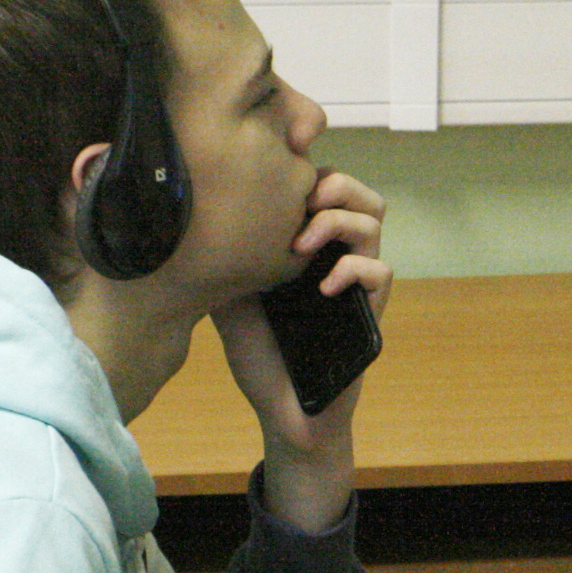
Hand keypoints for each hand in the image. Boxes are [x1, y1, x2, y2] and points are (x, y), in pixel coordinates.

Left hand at [212, 170, 389, 529]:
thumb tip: (190, 218)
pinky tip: (324, 286)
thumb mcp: (228, 294)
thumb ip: (223, 255)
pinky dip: (355, 269)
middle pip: (356, 191)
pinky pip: (381, 270)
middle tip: (303, 200)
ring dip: (339, 219)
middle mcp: (334, 254)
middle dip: (333, 184)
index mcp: (306, 242)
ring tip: (305, 242)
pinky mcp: (369, 310)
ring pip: (374, 218)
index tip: (279, 169)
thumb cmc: (259, 351)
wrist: (281, 406)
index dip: (307, 165)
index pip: (319, 184)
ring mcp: (354, 280)